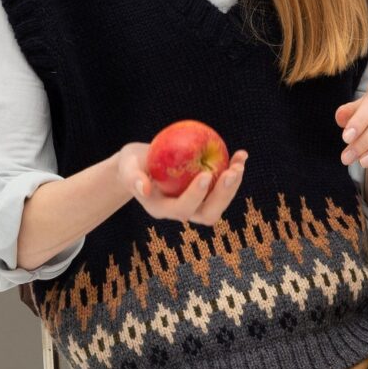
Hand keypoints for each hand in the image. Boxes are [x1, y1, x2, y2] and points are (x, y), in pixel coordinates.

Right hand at [116, 142, 248, 225]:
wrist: (140, 164)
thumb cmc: (131, 164)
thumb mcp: (126, 167)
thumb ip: (132, 178)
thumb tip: (144, 189)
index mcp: (161, 209)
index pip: (182, 209)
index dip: (195, 196)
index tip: (204, 174)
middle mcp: (181, 211)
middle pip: (208, 214)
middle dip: (223, 195)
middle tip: (232, 172)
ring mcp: (195, 203)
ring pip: (219, 204)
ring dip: (233, 186)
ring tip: (240, 163)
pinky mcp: (205, 192)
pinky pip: (222, 187)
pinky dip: (234, 172)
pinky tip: (241, 155)